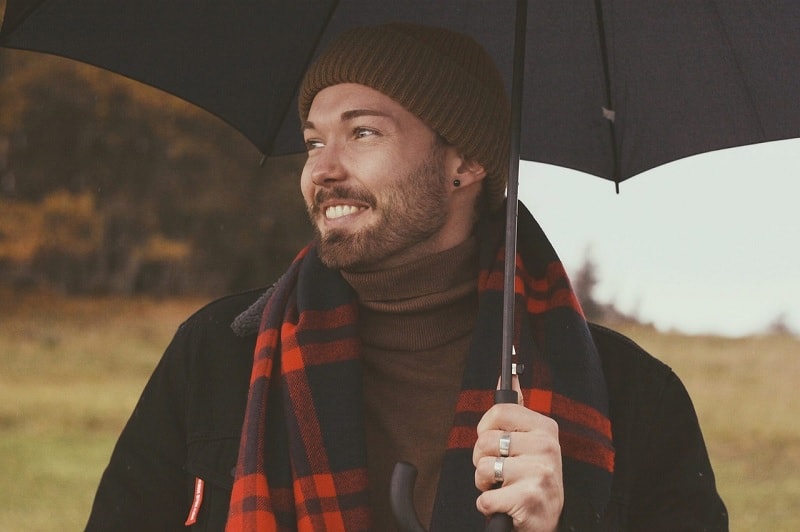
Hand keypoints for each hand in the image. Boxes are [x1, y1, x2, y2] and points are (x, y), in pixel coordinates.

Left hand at [472, 377, 563, 531]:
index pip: (499, 410)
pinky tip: (505, 504)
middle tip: (498, 471)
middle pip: (484, 440)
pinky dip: (487, 505)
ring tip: (502, 487)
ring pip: (482, 468)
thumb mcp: (531, 442)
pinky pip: (485, 497)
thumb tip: (508, 376)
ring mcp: (539, 472)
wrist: (548, 521)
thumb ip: (516, 411)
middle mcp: (546, 447)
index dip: (485, 428)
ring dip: (484, 484)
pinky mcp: (529, 498)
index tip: (491, 441)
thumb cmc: (532, 479)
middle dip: (481, 459)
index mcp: (545, 428)